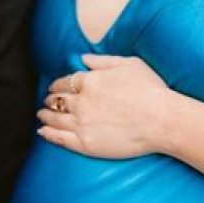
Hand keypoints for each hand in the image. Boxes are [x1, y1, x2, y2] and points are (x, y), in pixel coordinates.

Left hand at [38, 54, 169, 158]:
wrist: (162, 120)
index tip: (54, 87)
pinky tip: (43, 131)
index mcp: (90, 81)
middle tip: (47, 101)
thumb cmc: (151, 90)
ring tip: (41, 115)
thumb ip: (102, 61)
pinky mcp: (85, 144)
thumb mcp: (128, 64)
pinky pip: (59, 138)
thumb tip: (83, 58)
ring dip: (45, 115)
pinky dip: (48, 134)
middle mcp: (81, 101)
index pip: (65, 82)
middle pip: (57, 100)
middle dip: (50, 99)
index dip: (57, 85)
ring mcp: (81, 123)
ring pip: (54, 118)